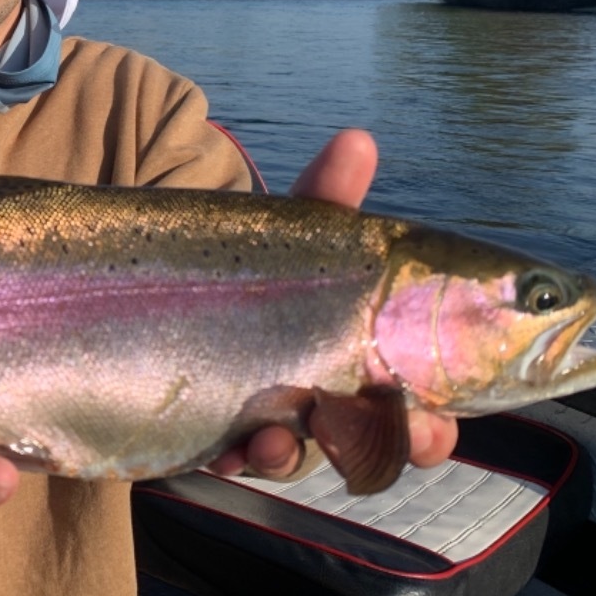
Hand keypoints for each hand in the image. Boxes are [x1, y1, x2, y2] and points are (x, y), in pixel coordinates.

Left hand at [206, 129, 457, 479]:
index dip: (430, 427)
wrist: (165, 278)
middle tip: (387, 445)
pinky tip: (226, 448)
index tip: (431, 426)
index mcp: (364, 359)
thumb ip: (324, 194)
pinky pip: (230, 457)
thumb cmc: (256, 259)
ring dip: (292, 454)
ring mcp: (270, 417)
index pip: (417, 408)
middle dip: (381, 452)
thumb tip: (357, 139)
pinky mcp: (216, 429)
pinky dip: (232, 455)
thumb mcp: (290, 228)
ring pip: (297, 456)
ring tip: (275, 439)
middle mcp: (326, 398)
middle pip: (369, 445)